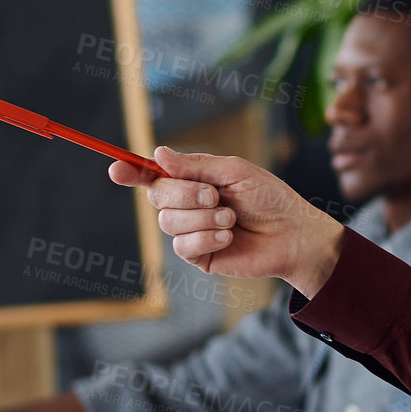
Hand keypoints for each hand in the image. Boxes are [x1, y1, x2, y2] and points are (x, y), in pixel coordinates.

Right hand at [109, 147, 345, 294]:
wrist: (294, 235)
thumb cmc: (270, 199)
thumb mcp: (235, 172)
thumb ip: (196, 165)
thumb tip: (158, 154)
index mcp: (193, 180)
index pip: (153, 175)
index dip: (131, 172)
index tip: (116, 169)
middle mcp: (187, 205)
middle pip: (157, 197)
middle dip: (184, 194)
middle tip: (215, 196)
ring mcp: (191, 231)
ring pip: (168, 222)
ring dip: (202, 218)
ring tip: (231, 218)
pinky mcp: (199, 256)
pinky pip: (182, 246)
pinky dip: (206, 238)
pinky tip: (228, 237)